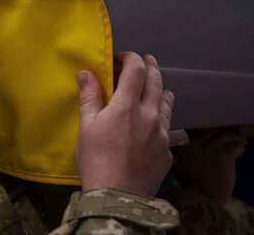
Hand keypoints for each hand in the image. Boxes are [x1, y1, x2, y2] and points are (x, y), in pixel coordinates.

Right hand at [75, 52, 174, 196]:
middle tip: (146, 61)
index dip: (131, 58)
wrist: (118, 196)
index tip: (123, 57)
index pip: (135, 70)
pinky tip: (155, 124)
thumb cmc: (96, 161)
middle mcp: (149, 115)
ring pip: (167, 102)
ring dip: (161, 90)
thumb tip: (86, 74)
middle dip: (151, 67)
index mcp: (127, 107)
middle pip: (156, 81)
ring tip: (158, 88)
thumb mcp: (87, 128)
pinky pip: (167, 128)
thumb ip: (90, 98)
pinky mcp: (167, 151)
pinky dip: (161, 118)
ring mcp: (161, 133)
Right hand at [174, 128, 245, 205]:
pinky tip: (240, 154)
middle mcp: (195, 145)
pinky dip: (240, 148)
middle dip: (225, 135)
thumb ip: (194, 150)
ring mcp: (209, 150)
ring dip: (234, 140)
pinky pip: (236, 144)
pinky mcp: (224, 157)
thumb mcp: (187, 164)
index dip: (212, 133)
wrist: (203, 202)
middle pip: (215, 130)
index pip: (200, 130)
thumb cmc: (196, 186)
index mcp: (185, 147)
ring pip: (227, 135)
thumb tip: (211, 138)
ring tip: (238, 148)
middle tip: (232, 141)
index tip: (219, 138)